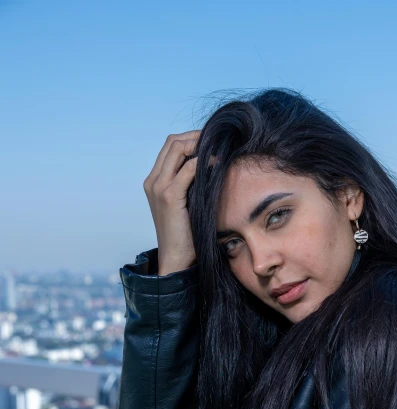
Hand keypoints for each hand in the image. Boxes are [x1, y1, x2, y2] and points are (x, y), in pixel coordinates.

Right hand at [143, 130, 214, 274]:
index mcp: (154, 181)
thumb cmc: (186, 234)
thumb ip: (191, 185)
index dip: (191, 139)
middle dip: (196, 136)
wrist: (176, 258)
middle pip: (172, 142)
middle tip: (218, 140)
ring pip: (177, 148)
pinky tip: (217, 163)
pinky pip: (188, 169)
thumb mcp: (187, 204)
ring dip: (199, 144)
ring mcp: (158, 187)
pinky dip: (203, 161)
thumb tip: (211, 166)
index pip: (171, 146)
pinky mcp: (169, 196)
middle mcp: (153, 181)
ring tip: (219, 148)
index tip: (212, 142)